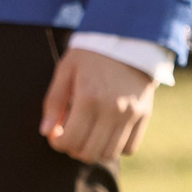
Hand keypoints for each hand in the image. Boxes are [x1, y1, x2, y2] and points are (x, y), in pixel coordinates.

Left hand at [39, 47, 157, 164]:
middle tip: (70, 134)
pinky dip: (116, 147)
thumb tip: (46, 132)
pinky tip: (107, 133)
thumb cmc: (91, 53)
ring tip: (88, 134)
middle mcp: (112, 110)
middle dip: (73, 148)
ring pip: (109, 154)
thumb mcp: (66, 69)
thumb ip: (54, 102)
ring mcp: (131, 114)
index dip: (57, 143)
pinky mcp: (144, 115)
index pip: (70, 141)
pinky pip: (130, 148)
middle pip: (88, 152)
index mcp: (89, 98)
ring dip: (94, 150)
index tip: (56, 134)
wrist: (129, 37)